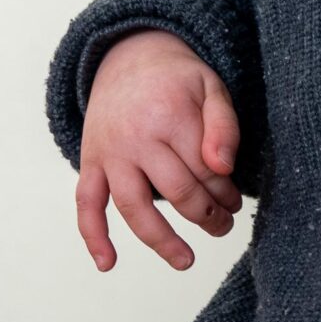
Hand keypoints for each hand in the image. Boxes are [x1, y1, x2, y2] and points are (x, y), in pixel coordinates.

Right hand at [76, 29, 242, 273]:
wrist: (128, 58)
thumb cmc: (176, 79)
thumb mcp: (211, 87)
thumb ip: (223, 126)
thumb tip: (224, 168)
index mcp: (170, 115)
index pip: (206, 171)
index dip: (225, 193)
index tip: (235, 202)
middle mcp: (136, 137)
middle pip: (177, 192)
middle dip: (207, 216)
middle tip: (224, 226)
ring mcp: (110, 152)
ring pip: (134, 207)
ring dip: (162, 240)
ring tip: (186, 260)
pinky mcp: (90, 162)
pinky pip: (85, 203)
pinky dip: (93, 236)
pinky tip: (107, 263)